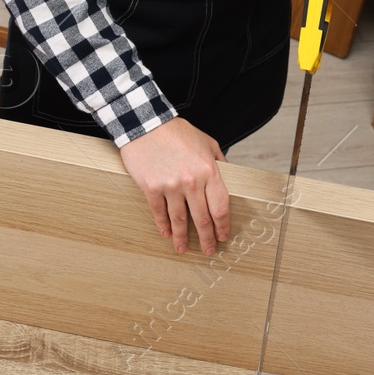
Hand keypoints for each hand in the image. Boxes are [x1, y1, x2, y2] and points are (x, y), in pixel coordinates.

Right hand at [119, 117, 230, 254]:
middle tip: (208, 251)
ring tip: (183, 249)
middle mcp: (192, 181)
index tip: (223, 236)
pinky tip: (166, 233)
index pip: (220, 207)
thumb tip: (227, 175)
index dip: (223, 225)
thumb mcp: (207, 141)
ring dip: (182, 237)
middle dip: (207, 238)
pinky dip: (163, 225)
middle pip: (203, 218)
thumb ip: (219, 160)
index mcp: (209, 170)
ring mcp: (171, 186)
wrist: (146, 124)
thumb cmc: (176, 132)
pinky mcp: (151, 187)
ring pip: (180, 220)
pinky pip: (159, 212)